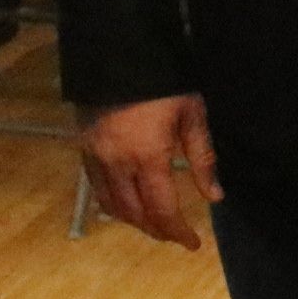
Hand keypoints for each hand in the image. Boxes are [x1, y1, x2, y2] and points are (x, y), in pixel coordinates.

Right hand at [79, 94, 220, 247]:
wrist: (118, 54)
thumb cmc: (164, 83)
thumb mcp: (192, 115)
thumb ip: (203, 158)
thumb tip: (214, 196)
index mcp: (148, 156)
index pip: (162, 210)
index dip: (178, 232)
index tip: (193, 244)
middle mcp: (118, 163)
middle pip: (135, 215)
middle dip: (157, 231)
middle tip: (175, 236)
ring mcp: (96, 157)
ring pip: (112, 206)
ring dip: (134, 221)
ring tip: (154, 224)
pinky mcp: (83, 148)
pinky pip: (97, 188)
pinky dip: (113, 204)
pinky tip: (128, 203)